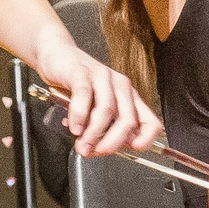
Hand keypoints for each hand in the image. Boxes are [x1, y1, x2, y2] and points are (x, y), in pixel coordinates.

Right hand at [35, 37, 158, 157]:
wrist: (57, 55)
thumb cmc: (77, 84)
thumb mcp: (96, 107)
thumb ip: (103, 126)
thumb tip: (102, 149)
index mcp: (129, 97)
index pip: (150, 122)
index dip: (145, 139)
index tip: (131, 150)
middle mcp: (120, 86)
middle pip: (128, 120)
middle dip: (112, 142)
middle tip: (96, 152)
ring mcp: (102, 77)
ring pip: (107, 110)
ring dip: (93, 133)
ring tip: (82, 145)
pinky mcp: (81, 72)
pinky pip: (84, 96)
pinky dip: (79, 116)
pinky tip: (74, 127)